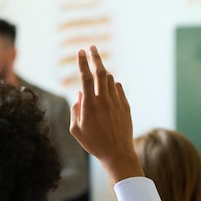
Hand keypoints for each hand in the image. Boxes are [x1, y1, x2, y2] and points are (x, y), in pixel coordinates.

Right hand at [69, 46, 142, 181]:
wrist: (117, 154)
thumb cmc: (94, 143)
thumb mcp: (76, 130)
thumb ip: (75, 110)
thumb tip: (79, 94)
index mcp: (89, 105)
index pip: (84, 77)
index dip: (82, 62)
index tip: (80, 52)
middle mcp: (104, 100)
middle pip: (100, 72)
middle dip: (95, 57)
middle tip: (92, 47)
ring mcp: (116, 102)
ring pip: (110, 79)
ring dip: (103, 72)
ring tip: (97, 72)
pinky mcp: (125, 106)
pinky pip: (118, 88)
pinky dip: (112, 84)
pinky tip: (108, 87)